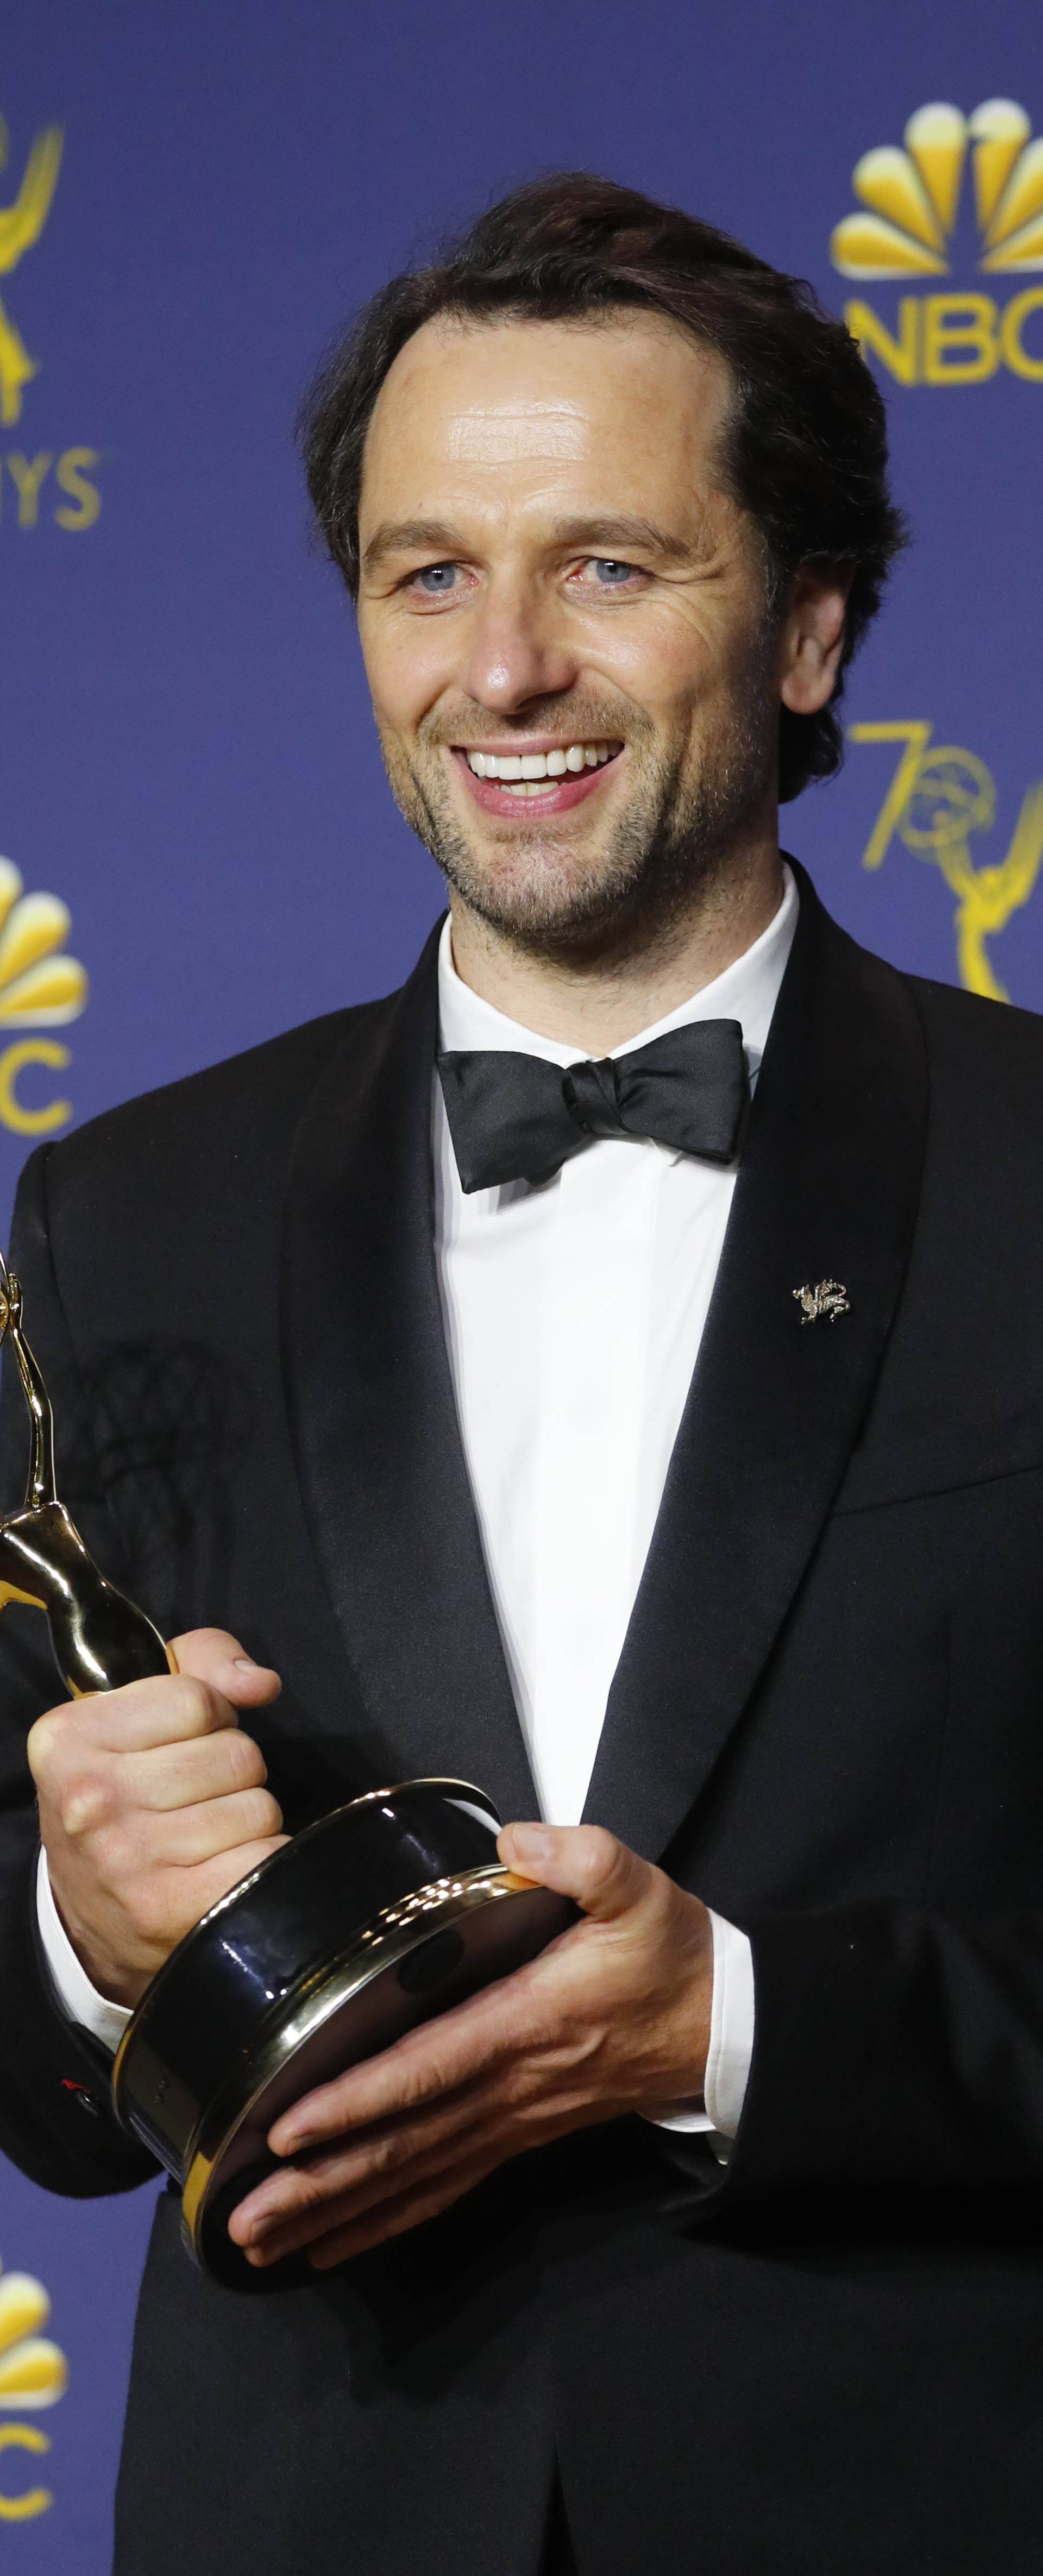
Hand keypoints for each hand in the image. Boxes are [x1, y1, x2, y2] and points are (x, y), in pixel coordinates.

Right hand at [28, 1627, 285, 2006]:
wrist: (89, 1919)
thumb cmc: (122, 1796)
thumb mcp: (135, 1713)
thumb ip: (201, 1663)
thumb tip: (261, 1683)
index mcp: (69, 1738)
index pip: (197, 1699)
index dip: (211, 1716)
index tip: (184, 1741)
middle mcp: (91, 1799)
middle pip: (235, 1754)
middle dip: (233, 1770)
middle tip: (194, 1797)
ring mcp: (130, 1859)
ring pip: (257, 1806)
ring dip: (248, 1818)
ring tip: (204, 1835)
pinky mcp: (170, 1909)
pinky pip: (265, 1857)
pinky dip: (260, 1859)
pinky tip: (222, 1869)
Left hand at [229, 1821, 712, 2272]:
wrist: (726, 2026)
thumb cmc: (672, 1952)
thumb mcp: (640, 1886)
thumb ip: (582, 1857)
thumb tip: (513, 1843)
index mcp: (528, 2021)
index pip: (428, 2069)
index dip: (358, 2101)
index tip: (291, 2128)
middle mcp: (511, 2086)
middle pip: (403, 2143)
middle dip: (320, 2182)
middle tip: (243, 2215)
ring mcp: (513, 2120)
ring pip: (413, 2176)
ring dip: (336, 2212)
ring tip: (261, 2242)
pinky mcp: (517, 2134)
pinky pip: (443, 2186)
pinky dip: (385, 2219)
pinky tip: (333, 2242)